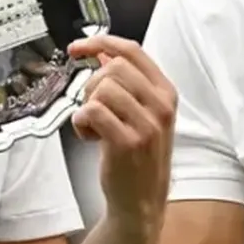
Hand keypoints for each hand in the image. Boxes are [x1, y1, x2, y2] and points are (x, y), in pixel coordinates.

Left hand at [68, 35, 176, 231]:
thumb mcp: (142, 113)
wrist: (141, 201)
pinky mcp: (127, 142)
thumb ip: (126, 82)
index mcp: (166, 92)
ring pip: (102, 89)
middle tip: (93, 108)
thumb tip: (101, 52)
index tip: (77, 48)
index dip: (100, 42)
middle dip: (92, 85)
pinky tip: (90, 137)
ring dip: (87, 106)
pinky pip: (92, 112)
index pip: (132, 51)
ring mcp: (147, 124)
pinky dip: (81, 122)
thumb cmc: (138, 156)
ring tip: (94, 127)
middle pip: (113, 67)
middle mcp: (161, 105)